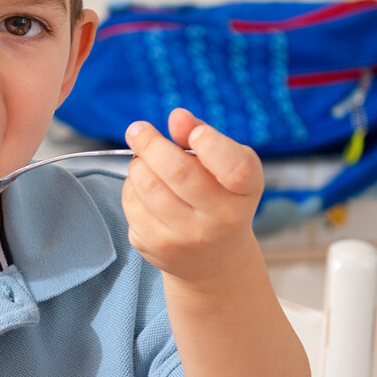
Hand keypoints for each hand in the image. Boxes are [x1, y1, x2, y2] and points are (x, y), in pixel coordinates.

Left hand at [122, 108, 262, 282]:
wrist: (213, 259)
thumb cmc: (220, 199)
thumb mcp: (226, 166)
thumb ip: (203, 136)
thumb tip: (177, 117)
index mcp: (244, 193)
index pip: (235, 168)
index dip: (211, 144)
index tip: (196, 134)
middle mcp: (220, 220)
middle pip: (177, 171)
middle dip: (150, 143)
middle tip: (137, 130)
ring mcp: (187, 238)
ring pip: (148, 186)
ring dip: (138, 165)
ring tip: (143, 161)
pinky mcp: (157, 247)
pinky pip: (132, 205)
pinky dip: (131, 187)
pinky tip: (142, 188)